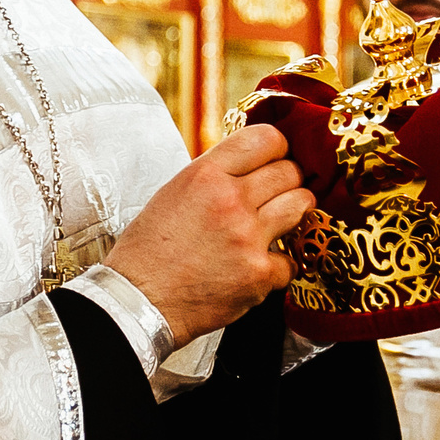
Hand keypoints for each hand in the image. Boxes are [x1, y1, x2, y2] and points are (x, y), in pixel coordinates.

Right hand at [104, 124, 313, 345]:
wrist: (138, 301)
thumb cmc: (149, 252)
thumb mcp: (174, 194)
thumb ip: (214, 176)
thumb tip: (249, 166)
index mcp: (205, 175)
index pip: (266, 138)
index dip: (278, 148)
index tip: (277, 159)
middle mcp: (230, 200)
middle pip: (290, 171)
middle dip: (289, 181)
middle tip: (279, 195)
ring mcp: (248, 237)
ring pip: (301, 205)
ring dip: (294, 213)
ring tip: (279, 224)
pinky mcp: (259, 274)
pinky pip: (291, 260)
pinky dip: (278, 267)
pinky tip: (257, 268)